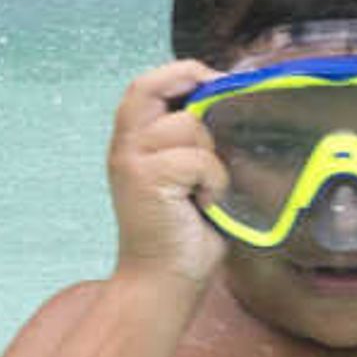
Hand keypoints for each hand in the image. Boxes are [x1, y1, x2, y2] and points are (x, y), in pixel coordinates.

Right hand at [106, 61, 227, 284]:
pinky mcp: (147, 180)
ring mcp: (132, 160)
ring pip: (189, 127)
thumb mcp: (185, 176)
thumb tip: (231, 109)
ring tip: (210, 188)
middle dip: (197, 104)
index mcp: (132, 140)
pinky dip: (214, 180)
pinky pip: (199, 159)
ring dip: (213, 156)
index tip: (217, 87)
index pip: (147, 84)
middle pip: (155, 89)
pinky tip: (206, 203)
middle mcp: (125, 144)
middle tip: (217, 133)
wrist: (162, 281)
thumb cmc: (182, 232)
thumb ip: (193, 142)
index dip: (182, 74)